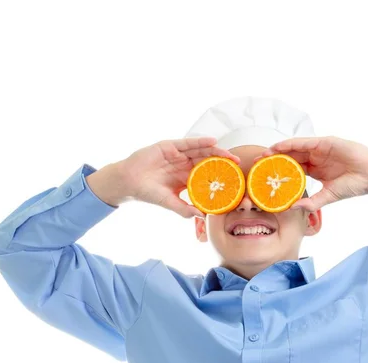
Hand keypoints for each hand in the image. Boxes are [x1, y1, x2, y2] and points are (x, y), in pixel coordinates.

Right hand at [87, 137, 239, 217]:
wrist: (128, 182)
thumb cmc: (148, 193)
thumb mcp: (169, 202)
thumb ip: (184, 209)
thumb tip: (202, 216)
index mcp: (186, 177)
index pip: (207, 174)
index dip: (220, 175)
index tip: (235, 179)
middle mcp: (184, 164)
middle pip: (207, 160)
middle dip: (223, 162)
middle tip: (239, 163)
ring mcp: (178, 154)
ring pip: (200, 151)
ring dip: (216, 151)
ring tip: (229, 154)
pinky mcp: (170, 146)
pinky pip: (187, 143)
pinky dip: (200, 142)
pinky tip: (212, 142)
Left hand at [256, 136, 367, 211]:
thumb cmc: (354, 185)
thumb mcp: (328, 196)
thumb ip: (312, 202)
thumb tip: (293, 208)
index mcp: (316, 170)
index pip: (293, 170)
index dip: (279, 173)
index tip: (264, 177)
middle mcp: (316, 159)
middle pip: (290, 158)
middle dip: (273, 161)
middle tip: (256, 165)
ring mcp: (320, 150)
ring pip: (294, 149)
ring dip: (278, 151)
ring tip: (263, 155)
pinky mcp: (325, 142)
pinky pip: (303, 143)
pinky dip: (290, 144)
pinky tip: (278, 147)